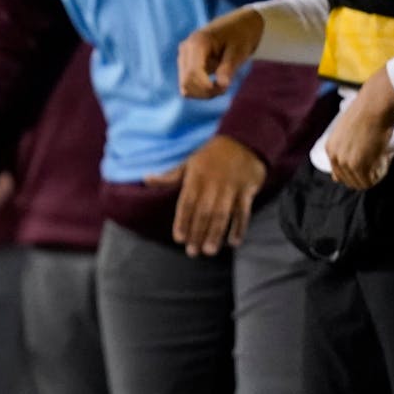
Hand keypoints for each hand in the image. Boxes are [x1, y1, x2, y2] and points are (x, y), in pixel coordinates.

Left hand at [144, 135, 264, 256]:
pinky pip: (243, 212)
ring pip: (223, 214)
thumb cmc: (210, 156)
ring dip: (216, 234)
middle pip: (204, 212)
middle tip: (192, 252)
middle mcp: (212, 184)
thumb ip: (169, 177)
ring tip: (209, 251)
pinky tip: (233, 242)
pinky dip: (239, 227)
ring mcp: (231, 187)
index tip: (178, 238)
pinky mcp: (247, 190)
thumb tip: (146, 179)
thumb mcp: (188, 163)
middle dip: (197, 233)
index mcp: (196, 178)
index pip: (187, 203)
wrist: (243, 141)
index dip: (182, 221)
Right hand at [178, 7, 264, 98]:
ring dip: (202, 93)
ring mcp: (183, 55)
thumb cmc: (240, 36)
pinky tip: (213, 85)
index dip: (207, 87)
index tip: (225, 89)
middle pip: (186, 82)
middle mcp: (185, 48)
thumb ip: (229, 67)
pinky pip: (186, 84)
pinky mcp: (185, 62)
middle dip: (205, 92)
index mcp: (197, 42)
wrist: (237, 24)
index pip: (193, 73)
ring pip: (184, 85)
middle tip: (225, 89)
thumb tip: (223, 85)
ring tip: (220, 86)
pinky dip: (199, 90)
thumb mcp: (239, 51)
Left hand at [326, 66, 393, 189]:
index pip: (340, 175)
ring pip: (361, 183)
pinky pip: (370, 180)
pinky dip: (380, 174)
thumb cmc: (364, 117)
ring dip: (374, 175)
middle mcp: (334, 157)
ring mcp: (345, 161)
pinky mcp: (358, 164)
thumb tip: (335, 179)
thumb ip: (340, 154)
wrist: (373, 108)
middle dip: (366, 176)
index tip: (370, 166)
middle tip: (379, 162)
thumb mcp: (344, 135)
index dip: (357, 174)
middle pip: (350, 181)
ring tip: (382, 158)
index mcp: (330, 149)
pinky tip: (385, 158)